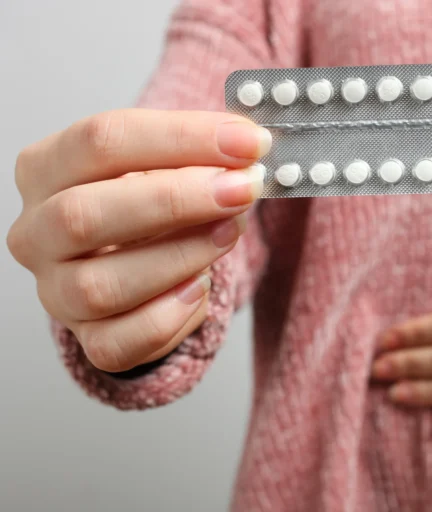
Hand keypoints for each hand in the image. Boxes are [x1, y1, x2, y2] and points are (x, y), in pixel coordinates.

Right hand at [7, 109, 270, 371]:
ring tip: (231, 231)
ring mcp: (57, 293)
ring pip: (101, 286)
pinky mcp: (90, 340)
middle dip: (177, 199)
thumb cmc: (154, 204)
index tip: (247, 142)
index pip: (99, 141)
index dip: (180, 138)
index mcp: (46, 169)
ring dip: (181, 256)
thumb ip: (200, 154)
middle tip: (243, 188)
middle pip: (84, 214)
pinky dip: (172, 315)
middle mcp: (37, 233)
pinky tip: (201, 286)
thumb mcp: (169, 165)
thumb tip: (250, 148)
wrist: (145, 261)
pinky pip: (124, 341)